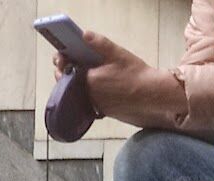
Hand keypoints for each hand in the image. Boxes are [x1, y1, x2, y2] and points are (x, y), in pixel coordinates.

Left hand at [50, 31, 186, 128]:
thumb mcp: (117, 54)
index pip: (65, 72)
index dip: (61, 63)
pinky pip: (89, 102)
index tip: (61, 56)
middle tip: (71, 63)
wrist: (152, 94)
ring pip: (79, 93)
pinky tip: (97, 87)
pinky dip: (89, 94)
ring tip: (85, 73)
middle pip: (70, 84)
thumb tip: (85, 34)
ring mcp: (95, 105)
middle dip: (68, 73)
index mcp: (88, 80)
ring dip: (78, 84)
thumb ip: (99, 43)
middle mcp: (89, 95)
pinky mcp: (103, 112)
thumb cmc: (136, 74)